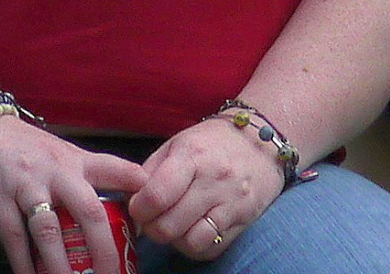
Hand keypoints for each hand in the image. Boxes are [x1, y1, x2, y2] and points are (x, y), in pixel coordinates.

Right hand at [0, 116, 149, 273]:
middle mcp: (55, 171)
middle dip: (103, 248)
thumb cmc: (26, 148)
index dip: (136, 188)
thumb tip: (127, 200)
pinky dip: (22, 261)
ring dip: (60, 264)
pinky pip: (12, 235)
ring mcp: (26, 184)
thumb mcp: (63, 153)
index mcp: (75, 160)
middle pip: (87, 211)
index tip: (151, 217)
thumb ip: (91, 173)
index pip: (114, 170)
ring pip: (48, 230)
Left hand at [128, 116, 288, 261]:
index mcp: (192, 156)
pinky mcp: (244, 220)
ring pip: (190, 242)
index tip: (138, 208)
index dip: (139, 210)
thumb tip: (128, 202)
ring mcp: (232, 202)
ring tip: (176, 224)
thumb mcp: (177, 144)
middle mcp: (214, 179)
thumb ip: (150, 171)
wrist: (260, 141)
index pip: (156, 196)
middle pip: (169, 226)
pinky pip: (211, 248)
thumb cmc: (212, 143)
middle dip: (153, 228)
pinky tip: (194, 229)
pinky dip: (196, 245)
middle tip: (154, 219)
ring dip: (176, 239)